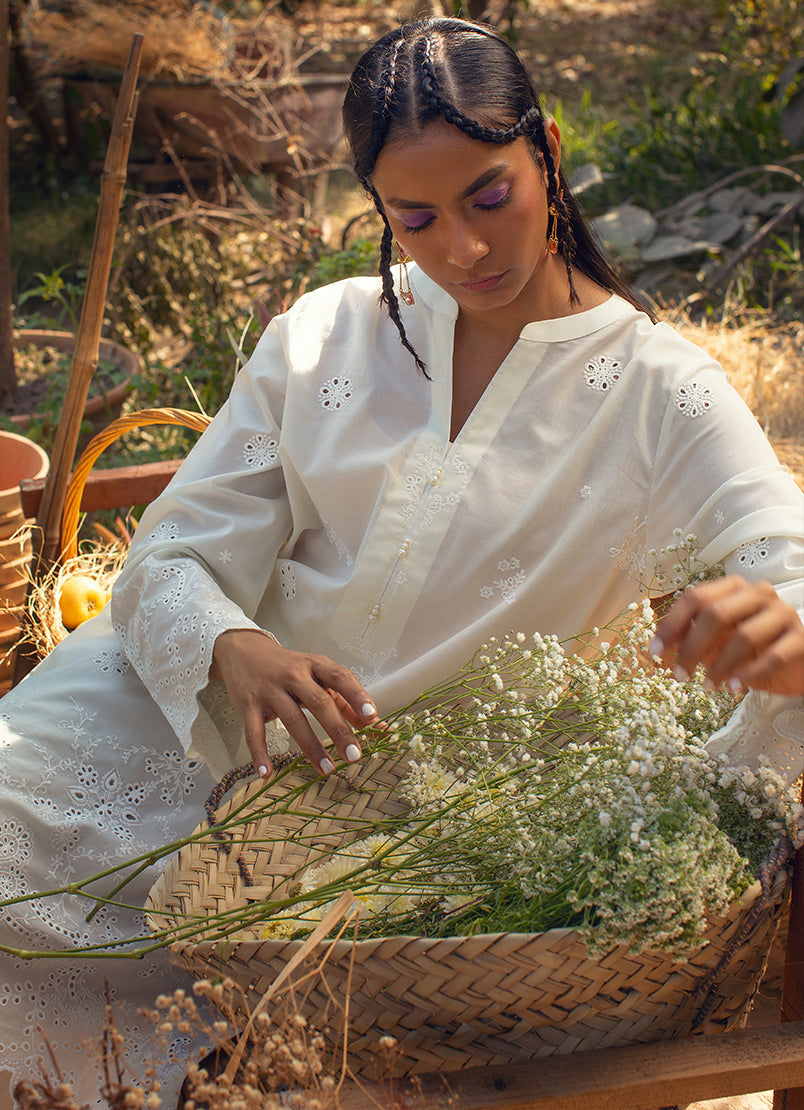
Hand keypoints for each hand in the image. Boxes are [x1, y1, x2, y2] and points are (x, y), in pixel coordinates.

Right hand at [210, 629, 377, 776]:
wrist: (243, 651)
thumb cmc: (289, 668)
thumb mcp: (317, 676)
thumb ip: (344, 700)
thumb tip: (375, 725)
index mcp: (315, 666)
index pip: (340, 677)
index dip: (357, 695)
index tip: (372, 716)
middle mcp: (294, 675)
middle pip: (319, 702)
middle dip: (338, 730)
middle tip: (354, 755)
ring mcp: (270, 690)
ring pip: (292, 720)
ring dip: (310, 747)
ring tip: (327, 769)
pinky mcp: (248, 705)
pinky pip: (254, 732)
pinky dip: (260, 754)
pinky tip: (267, 774)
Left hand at [651, 576, 803, 695]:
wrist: (796, 666)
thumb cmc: (752, 650)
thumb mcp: (717, 643)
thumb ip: (692, 637)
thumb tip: (659, 643)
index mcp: (734, 588)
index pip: (695, 597)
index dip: (671, 625)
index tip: (655, 651)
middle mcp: (759, 594)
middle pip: (715, 614)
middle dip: (691, 648)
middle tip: (680, 674)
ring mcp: (782, 613)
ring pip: (743, 636)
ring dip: (719, 666)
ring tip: (708, 686)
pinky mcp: (800, 638)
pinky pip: (772, 656)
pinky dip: (748, 675)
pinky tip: (734, 688)